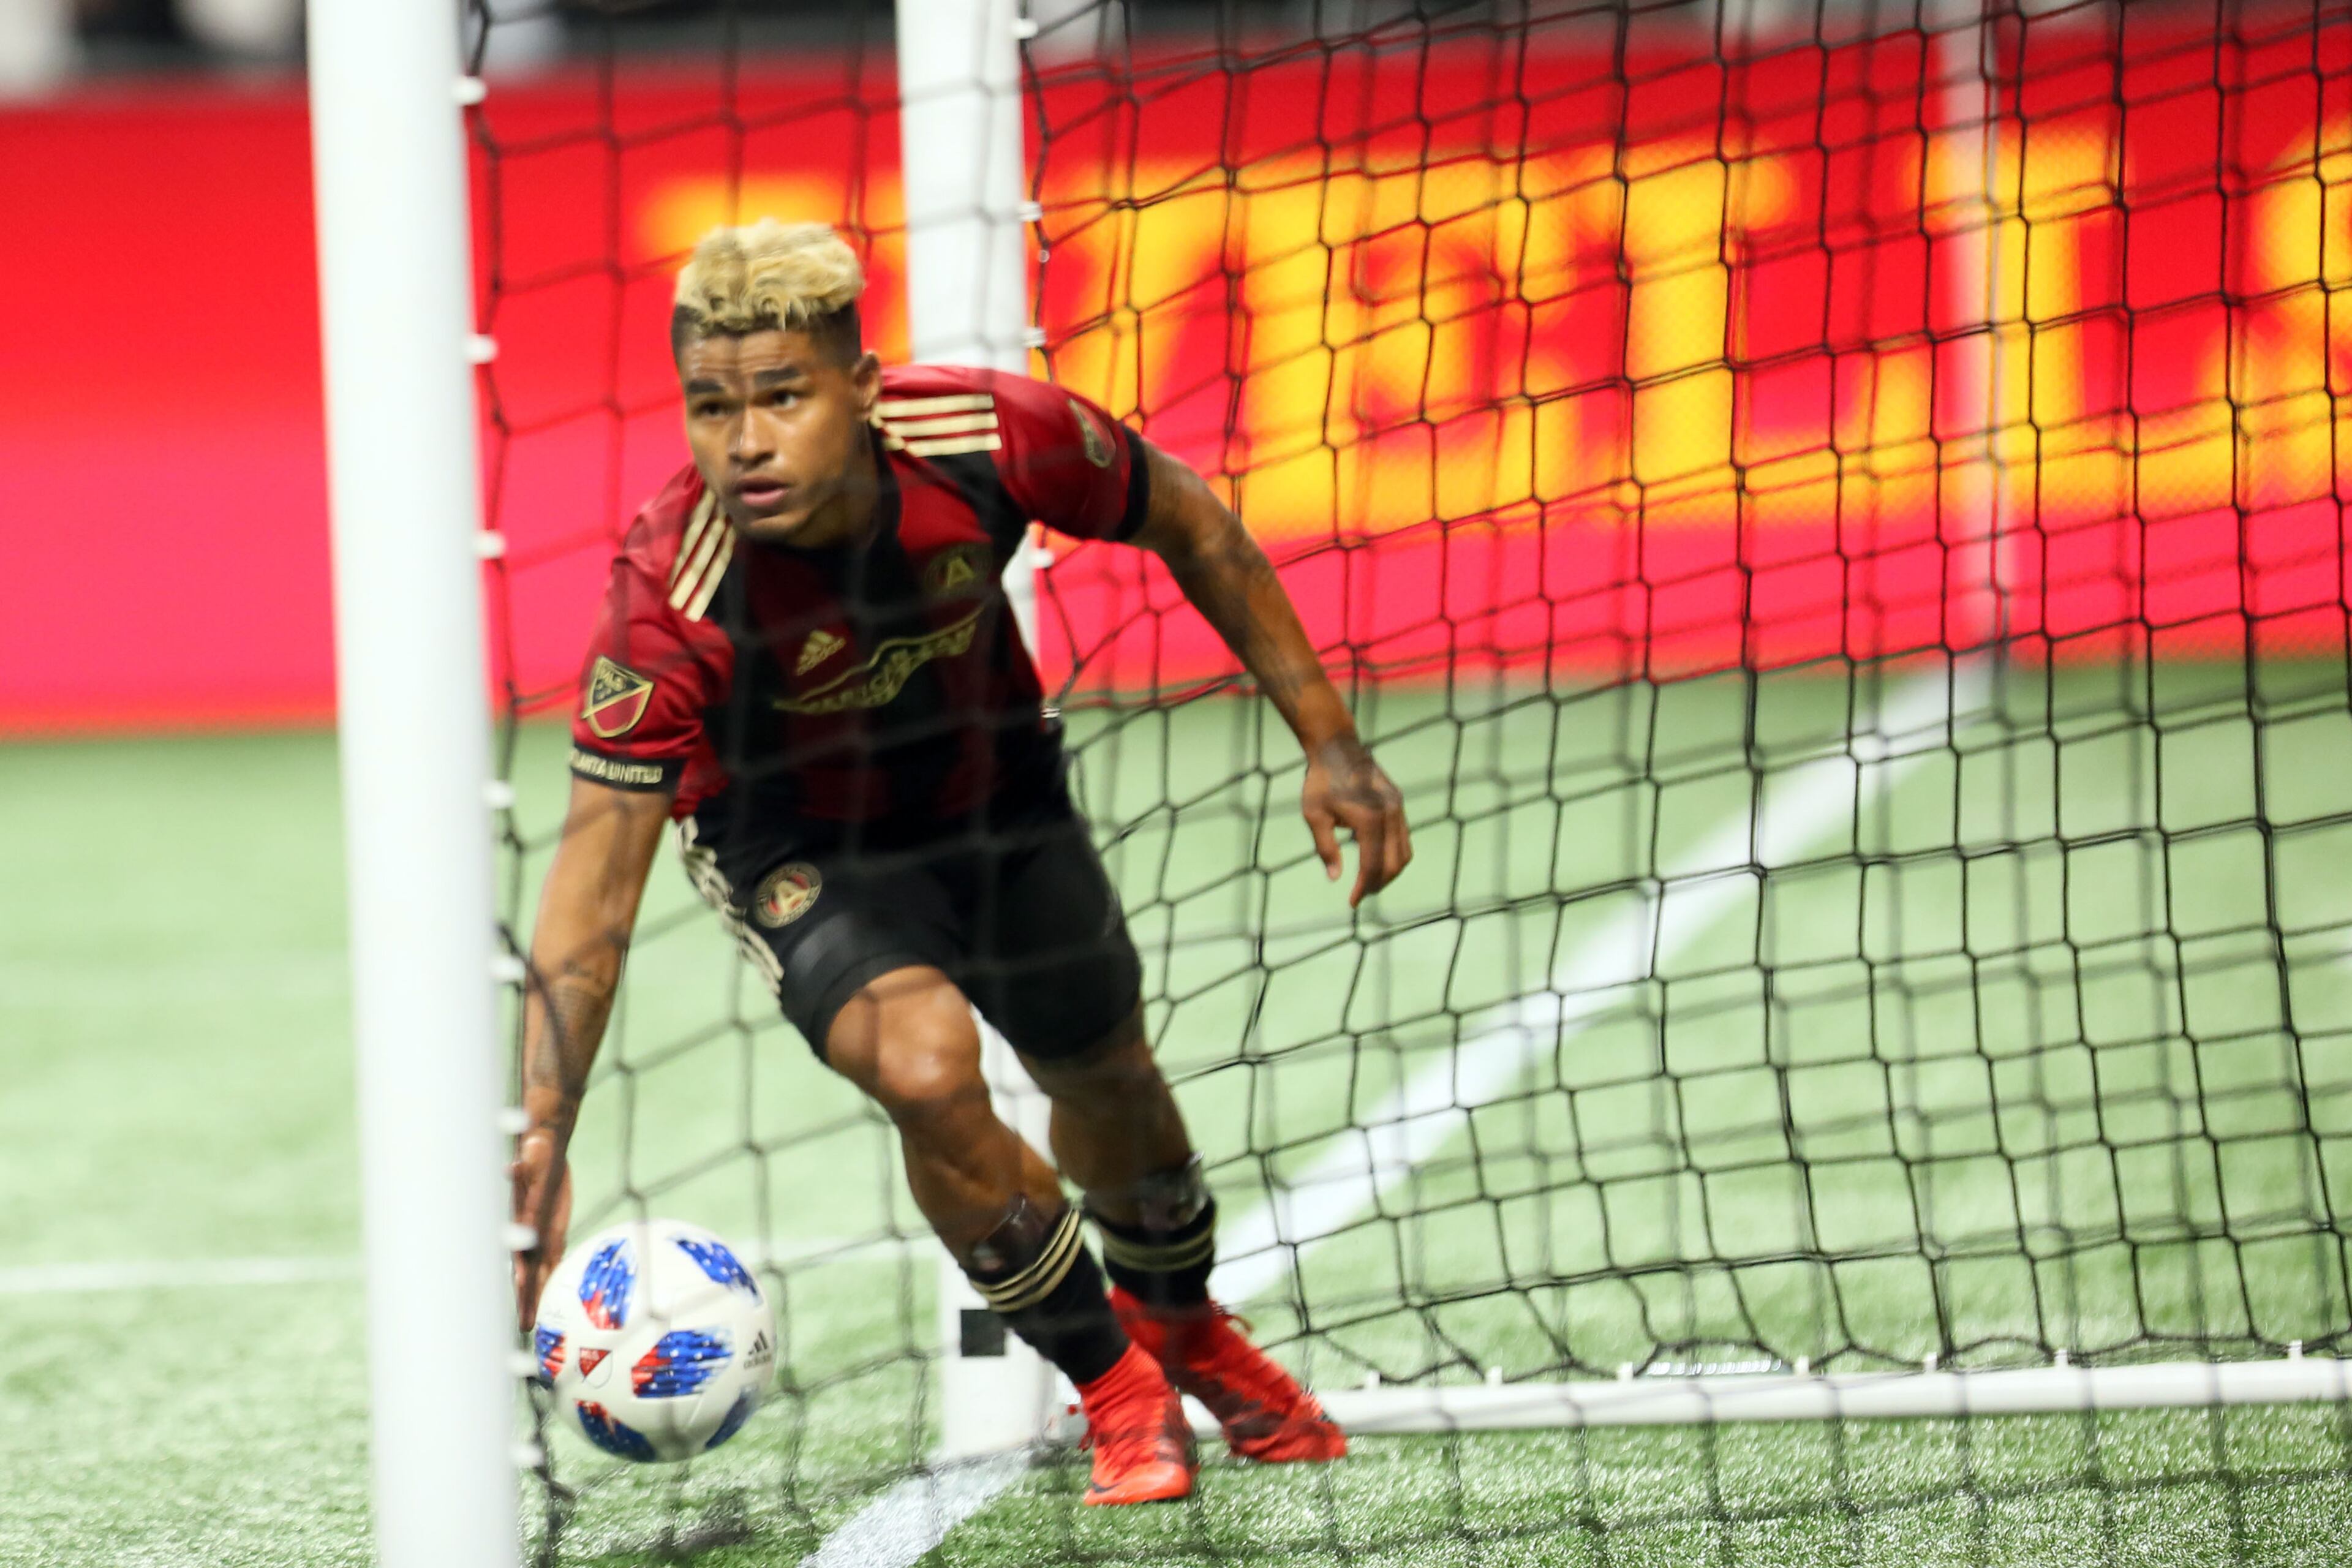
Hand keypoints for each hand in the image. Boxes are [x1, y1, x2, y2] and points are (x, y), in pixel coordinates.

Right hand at [511, 1124, 573, 1333]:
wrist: (542, 1153)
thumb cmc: (533, 1154)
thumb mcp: (530, 1159)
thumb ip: (522, 1167)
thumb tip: (513, 1166)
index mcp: (523, 1219)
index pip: (521, 1247)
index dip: (521, 1266)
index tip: (521, 1285)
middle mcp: (528, 1233)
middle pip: (528, 1271)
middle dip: (526, 1297)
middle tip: (525, 1325)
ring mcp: (539, 1236)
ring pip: (539, 1273)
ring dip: (535, 1297)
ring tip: (531, 1326)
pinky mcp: (552, 1234)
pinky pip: (552, 1261)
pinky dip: (549, 1280)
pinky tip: (548, 1299)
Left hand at [1301, 733, 1411, 906]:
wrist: (1336, 748)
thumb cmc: (1320, 782)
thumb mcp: (1314, 816)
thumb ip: (1325, 848)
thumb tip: (1336, 878)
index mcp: (1368, 818)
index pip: (1373, 864)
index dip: (1364, 887)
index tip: (1352, 902)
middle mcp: (1389, 813)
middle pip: (1394, 863)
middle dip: (1378, 884)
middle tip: (1360, 895)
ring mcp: (1397, 808)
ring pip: (1404, 852)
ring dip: (1389, 872)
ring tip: (1370, 882)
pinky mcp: (1398, 803)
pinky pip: (1403, 838)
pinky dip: (1393, 855)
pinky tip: (1376, 860)